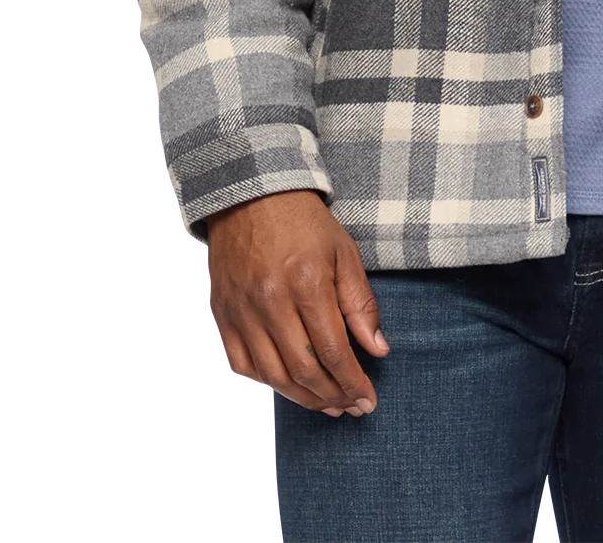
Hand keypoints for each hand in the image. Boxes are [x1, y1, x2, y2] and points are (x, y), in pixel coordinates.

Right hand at [203, 189, 389, 417]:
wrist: (251, 195)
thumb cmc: (304, 223)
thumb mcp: (344, 252)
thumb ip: (360, 304)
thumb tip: (378, 350)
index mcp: (307, 283)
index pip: (334, 351)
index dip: (353, 383)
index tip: (368, 401)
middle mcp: (271, 302)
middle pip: (303, 370)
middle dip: (332, 397)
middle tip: (350, 407)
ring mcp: (242, 311)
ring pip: (272, 376)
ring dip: (302, 399)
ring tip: (325, 405)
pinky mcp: (223, 315)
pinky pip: (241, 365)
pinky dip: (266, 384)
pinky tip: (287, 387)